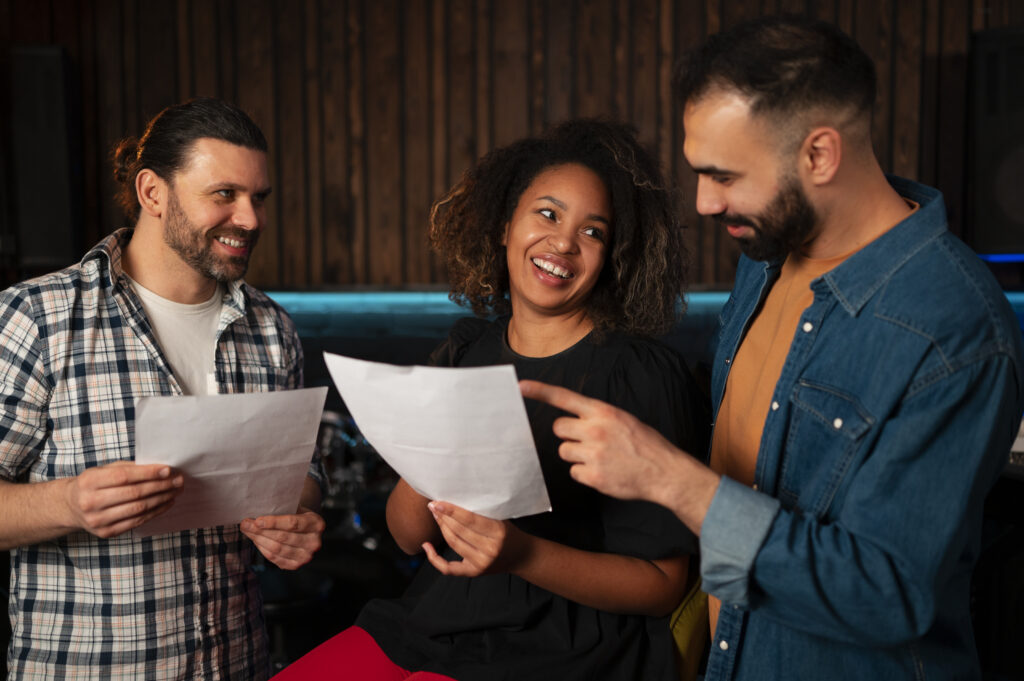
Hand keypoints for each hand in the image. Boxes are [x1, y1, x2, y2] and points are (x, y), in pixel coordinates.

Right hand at [65, 461, 183, 538]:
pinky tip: (166, 503)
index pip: (124, 477)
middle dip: (160, 486)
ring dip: (161, 499)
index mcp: (90, 481)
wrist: (71, 506)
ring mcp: (98, 520)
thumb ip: (127, 468)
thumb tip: (159, 469)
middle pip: (134, 494)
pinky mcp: (106, 533)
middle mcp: (91, 502)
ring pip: (138, 509)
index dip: (148, 473)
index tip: (168, 470)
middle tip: (178, 480)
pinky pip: (136, 522)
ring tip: (175, 491)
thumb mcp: (104, 470)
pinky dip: (155, 512)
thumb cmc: (94, 484)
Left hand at [241, 507, 324, 569]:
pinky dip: (263, 549)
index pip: (293, 524)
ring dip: (258, 540)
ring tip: (248, 531)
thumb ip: (279, 511)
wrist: (305, 528)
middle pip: (282, 538)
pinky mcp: (296, 565)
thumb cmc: (297, 514)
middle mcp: (314, 542)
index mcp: (316, 524)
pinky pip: (275, 558)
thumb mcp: (294, 508)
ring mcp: (306, 556)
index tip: (257, 520)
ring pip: (277, 549)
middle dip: (261, 531)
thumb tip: (254, 516)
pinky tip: (256, 540)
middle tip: (245, 524)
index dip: (274, 523)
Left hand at [422, 501, 528, 577]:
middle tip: (433, 505)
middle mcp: (489, 549)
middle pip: (458, 531)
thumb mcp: (501, 519)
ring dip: (441, 528)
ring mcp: (481, 563)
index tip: (438, 502)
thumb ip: (482, 513)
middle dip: (443, 517)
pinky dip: (435, 558)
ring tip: (436, 516)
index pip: (469, 520)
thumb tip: (455, 500)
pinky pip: (449, 568)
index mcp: (498, 533)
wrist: (522, 556)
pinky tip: (427, 546)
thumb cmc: (510, 533)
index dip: (451, 510)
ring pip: (453, 543)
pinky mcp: (474, 572)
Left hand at [519, 379, 685, 502]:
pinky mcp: (594, 476)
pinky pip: (574, 472)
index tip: (520, 386)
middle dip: (568, 435)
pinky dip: (585, 474)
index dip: (540, 391)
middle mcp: (595, 430)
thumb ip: (597, 417)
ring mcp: (594, 454)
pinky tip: (603, 472)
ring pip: (564, 451)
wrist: (664, 472)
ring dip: (577, 455)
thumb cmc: (645, 444)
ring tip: (600, 458)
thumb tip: (574, 421)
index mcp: (603, 412)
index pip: (565, 397)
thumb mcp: (623, 419)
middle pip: (558, 428)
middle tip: (587, 441)